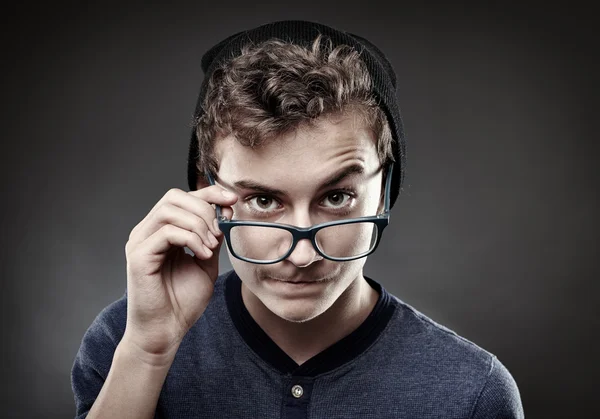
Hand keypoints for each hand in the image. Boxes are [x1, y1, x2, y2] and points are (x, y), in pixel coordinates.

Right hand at [122, 186, 236, 362]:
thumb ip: (212, 238)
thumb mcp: (206, 263)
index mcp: (162, 231)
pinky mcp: (139, 256)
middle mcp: (147, 232)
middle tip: (219, 232)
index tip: (232, 200)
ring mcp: (140, 242)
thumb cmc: (183, 301)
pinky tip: (203, 255)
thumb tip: (224, 214)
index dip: (209, 193)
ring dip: (199, 224)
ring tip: (210, 247)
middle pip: (174, 197)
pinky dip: (191, 239)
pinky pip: (167, 232)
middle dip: (204, 208)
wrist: (166, 332)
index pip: (183, 197)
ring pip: (170, 210)